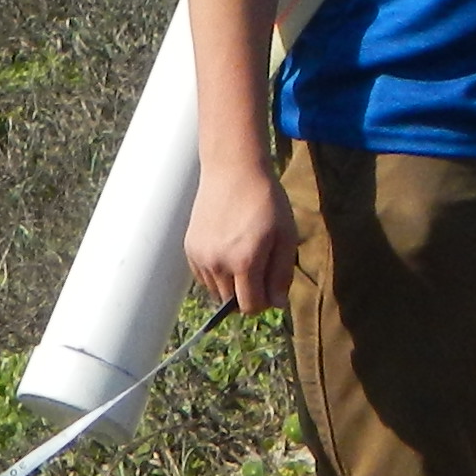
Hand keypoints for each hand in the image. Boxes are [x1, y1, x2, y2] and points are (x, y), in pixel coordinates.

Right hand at [183, 155, 296, 314]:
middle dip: (248, 293)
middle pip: (231, 302)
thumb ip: (281, 274)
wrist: (233, 169)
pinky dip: (216, 273)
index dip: (265, 301)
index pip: (251, 306)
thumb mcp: (285, 236)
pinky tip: (227, 250)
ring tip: (242, 257)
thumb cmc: (266, 200)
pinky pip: (203, 277)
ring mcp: (200, 256)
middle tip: (259, 268)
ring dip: (231, 284)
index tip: (271, 284)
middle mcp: (217, 263)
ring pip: (216, 291)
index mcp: (244, 261)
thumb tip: (277, 304)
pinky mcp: (190, 248)